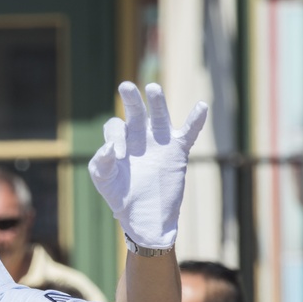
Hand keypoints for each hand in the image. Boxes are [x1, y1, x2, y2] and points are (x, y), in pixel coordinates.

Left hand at [88, 82, 206, 248]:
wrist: (144, 214)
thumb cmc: (120, 195)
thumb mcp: (104, 180)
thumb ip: (101, 163)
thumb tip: (109, 147)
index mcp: (120, 140)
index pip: (116, 127)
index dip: (116, 137)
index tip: (119, 156)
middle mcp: (139, 136)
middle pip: (135, 112)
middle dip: (131, 100)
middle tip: (125, 87)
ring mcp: (159, 141)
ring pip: (159, 116)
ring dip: (157, 102)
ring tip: (152, 88)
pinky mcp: (178, 150)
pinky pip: (189, 132)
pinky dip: (196, 120)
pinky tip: (201, 107)